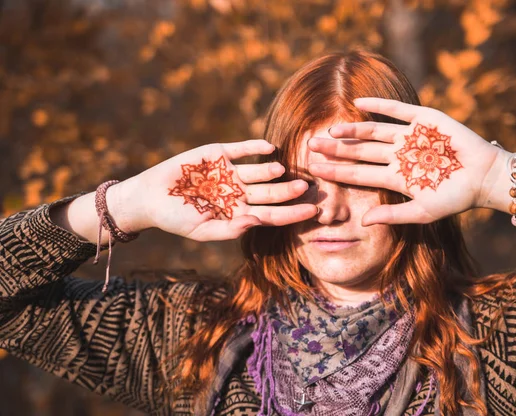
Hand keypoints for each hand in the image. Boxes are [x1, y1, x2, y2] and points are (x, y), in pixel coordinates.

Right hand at [123, 140, 316, 240]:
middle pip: (271, 193)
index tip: (313, 212)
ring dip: (272, 170)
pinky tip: (270, 148)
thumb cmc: (175, 219)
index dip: (293, 214)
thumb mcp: (201, 230)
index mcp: (239, 213)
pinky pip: (243, 149)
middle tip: (307, 187)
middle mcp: (240, 192)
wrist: (150, 196)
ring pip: (259, 171)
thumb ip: (229, 229)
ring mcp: (231, 172)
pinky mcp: (219, 153)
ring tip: (282, 170)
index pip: (272, 215)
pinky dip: (256, 147)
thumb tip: (254, 222)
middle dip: (289, 191)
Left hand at [307, 98, 509, 224]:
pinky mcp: (424, 120)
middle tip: (310, 147)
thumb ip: (392, 216)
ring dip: (352, 131)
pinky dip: (379, 106)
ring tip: (331, 131)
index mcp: (393, 177)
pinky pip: (396, 111)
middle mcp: (396, 155)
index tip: (313, 170)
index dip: (336, 171)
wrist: (485, 178)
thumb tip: (363, 222)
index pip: (357, 173)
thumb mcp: (422, 212)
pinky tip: (359, 104)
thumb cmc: (455, 199)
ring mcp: (408, 136)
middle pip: (359, 152)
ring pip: (373, 132)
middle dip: (335, 151)